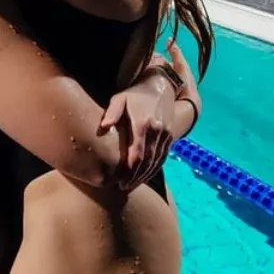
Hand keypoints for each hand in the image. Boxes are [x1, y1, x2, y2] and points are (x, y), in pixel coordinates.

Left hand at [99, 41, 201, 191]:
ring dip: (145, 176)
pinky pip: (163, 156)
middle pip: (147, 161)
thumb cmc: (135, 94)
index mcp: (143, 123)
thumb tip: (103, 126)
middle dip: (136, 176)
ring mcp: (166, 135)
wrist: (160, 86)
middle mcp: (157, 131)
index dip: (129, 170)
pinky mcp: (170, 137)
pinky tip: (145, 176)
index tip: (120, 180)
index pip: (137, 153)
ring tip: (132, 186)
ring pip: (156, 161)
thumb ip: (112, 112)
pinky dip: (154, 168)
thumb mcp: (120, 98)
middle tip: (124, 187)